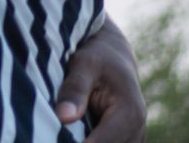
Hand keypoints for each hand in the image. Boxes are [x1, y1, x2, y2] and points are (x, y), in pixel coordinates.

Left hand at [56, 19, 145, 142]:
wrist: (113, 55)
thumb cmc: (97, 57)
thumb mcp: (83, 65)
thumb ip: (74, 90)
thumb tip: (63, 117)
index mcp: (129, 113)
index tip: (56, 139)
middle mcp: (136, 130)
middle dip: (79, 142)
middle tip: (52, 134)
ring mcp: (134, 137)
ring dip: (83, 140)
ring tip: (59, 132)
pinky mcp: (126, 140)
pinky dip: (90, 139)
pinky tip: (71, 133)